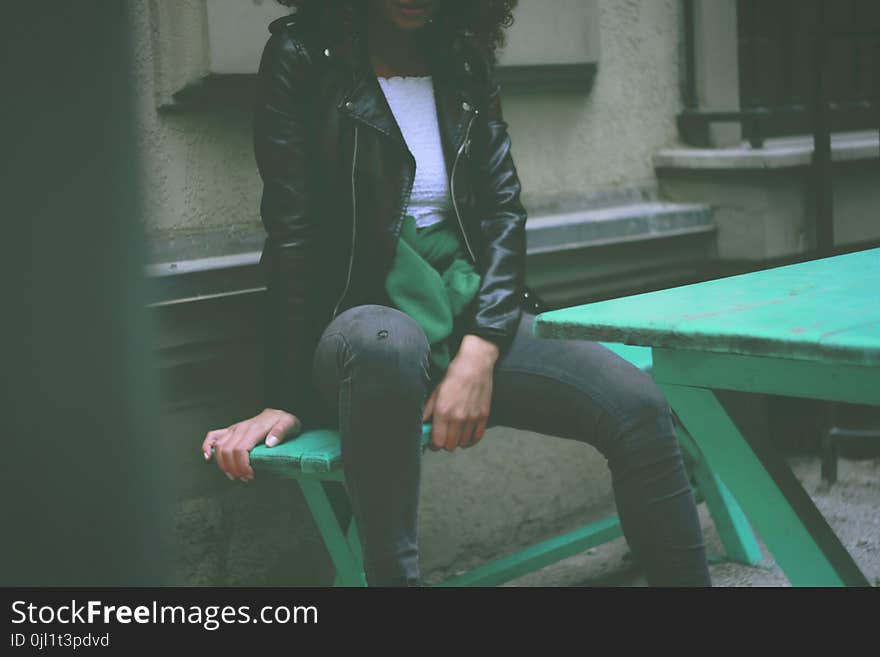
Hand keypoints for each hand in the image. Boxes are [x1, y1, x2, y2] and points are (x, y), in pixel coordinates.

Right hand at [201, 408, 301, 481]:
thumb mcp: (290, 424)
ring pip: (219, 447)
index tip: (250, 475)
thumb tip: (270, 443)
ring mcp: (234, 429)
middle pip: (228, 451)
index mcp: (255, 428)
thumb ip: (281, 432)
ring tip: (234, 475)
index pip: (241, 449)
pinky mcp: (230, 431)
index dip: (242, 465)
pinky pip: (213, 436)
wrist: (277, 414)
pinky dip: (207, 447)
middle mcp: (241, 428)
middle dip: (234, 469)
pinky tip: (208, 458)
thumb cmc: (284, 421)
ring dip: (223, 465)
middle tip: (244, 478)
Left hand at [422, 335, 498, 451]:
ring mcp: (472, 418)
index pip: (437, 442)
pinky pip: (477, 437)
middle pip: (450, 446)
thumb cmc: (455, 375)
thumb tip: (422, 423)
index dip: (433, 444)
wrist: (476, 364)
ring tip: (455, 433)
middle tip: (443, 435)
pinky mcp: (484, 416)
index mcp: (443, 411)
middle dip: (444, 443)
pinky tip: (466, 435)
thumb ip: (428, 410)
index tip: (433, 440)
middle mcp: (458, 417)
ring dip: (457, 441)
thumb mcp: (436, 391)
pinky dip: (470, 439)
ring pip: (463, 443)